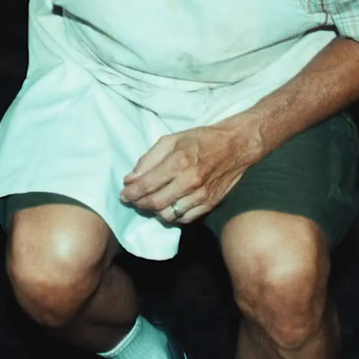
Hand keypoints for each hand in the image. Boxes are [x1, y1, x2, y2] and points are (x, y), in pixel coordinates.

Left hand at [119, 123, 263, 224]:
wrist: (236, 146)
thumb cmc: (201, 140)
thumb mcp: (171, 140)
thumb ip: (148, 159)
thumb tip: (130, 178)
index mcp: (178, 162)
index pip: (147, 185)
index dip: (131, 193)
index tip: (123, 195)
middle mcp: (190, 181)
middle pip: (155, 203)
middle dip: (139, 204)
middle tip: (133, 200)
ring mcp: (201, 195)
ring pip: (168, 215)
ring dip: (154, 212)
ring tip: (149, 203)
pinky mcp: (210, 204)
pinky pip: (184, 219)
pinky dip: (172, 216)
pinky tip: (167, 206)